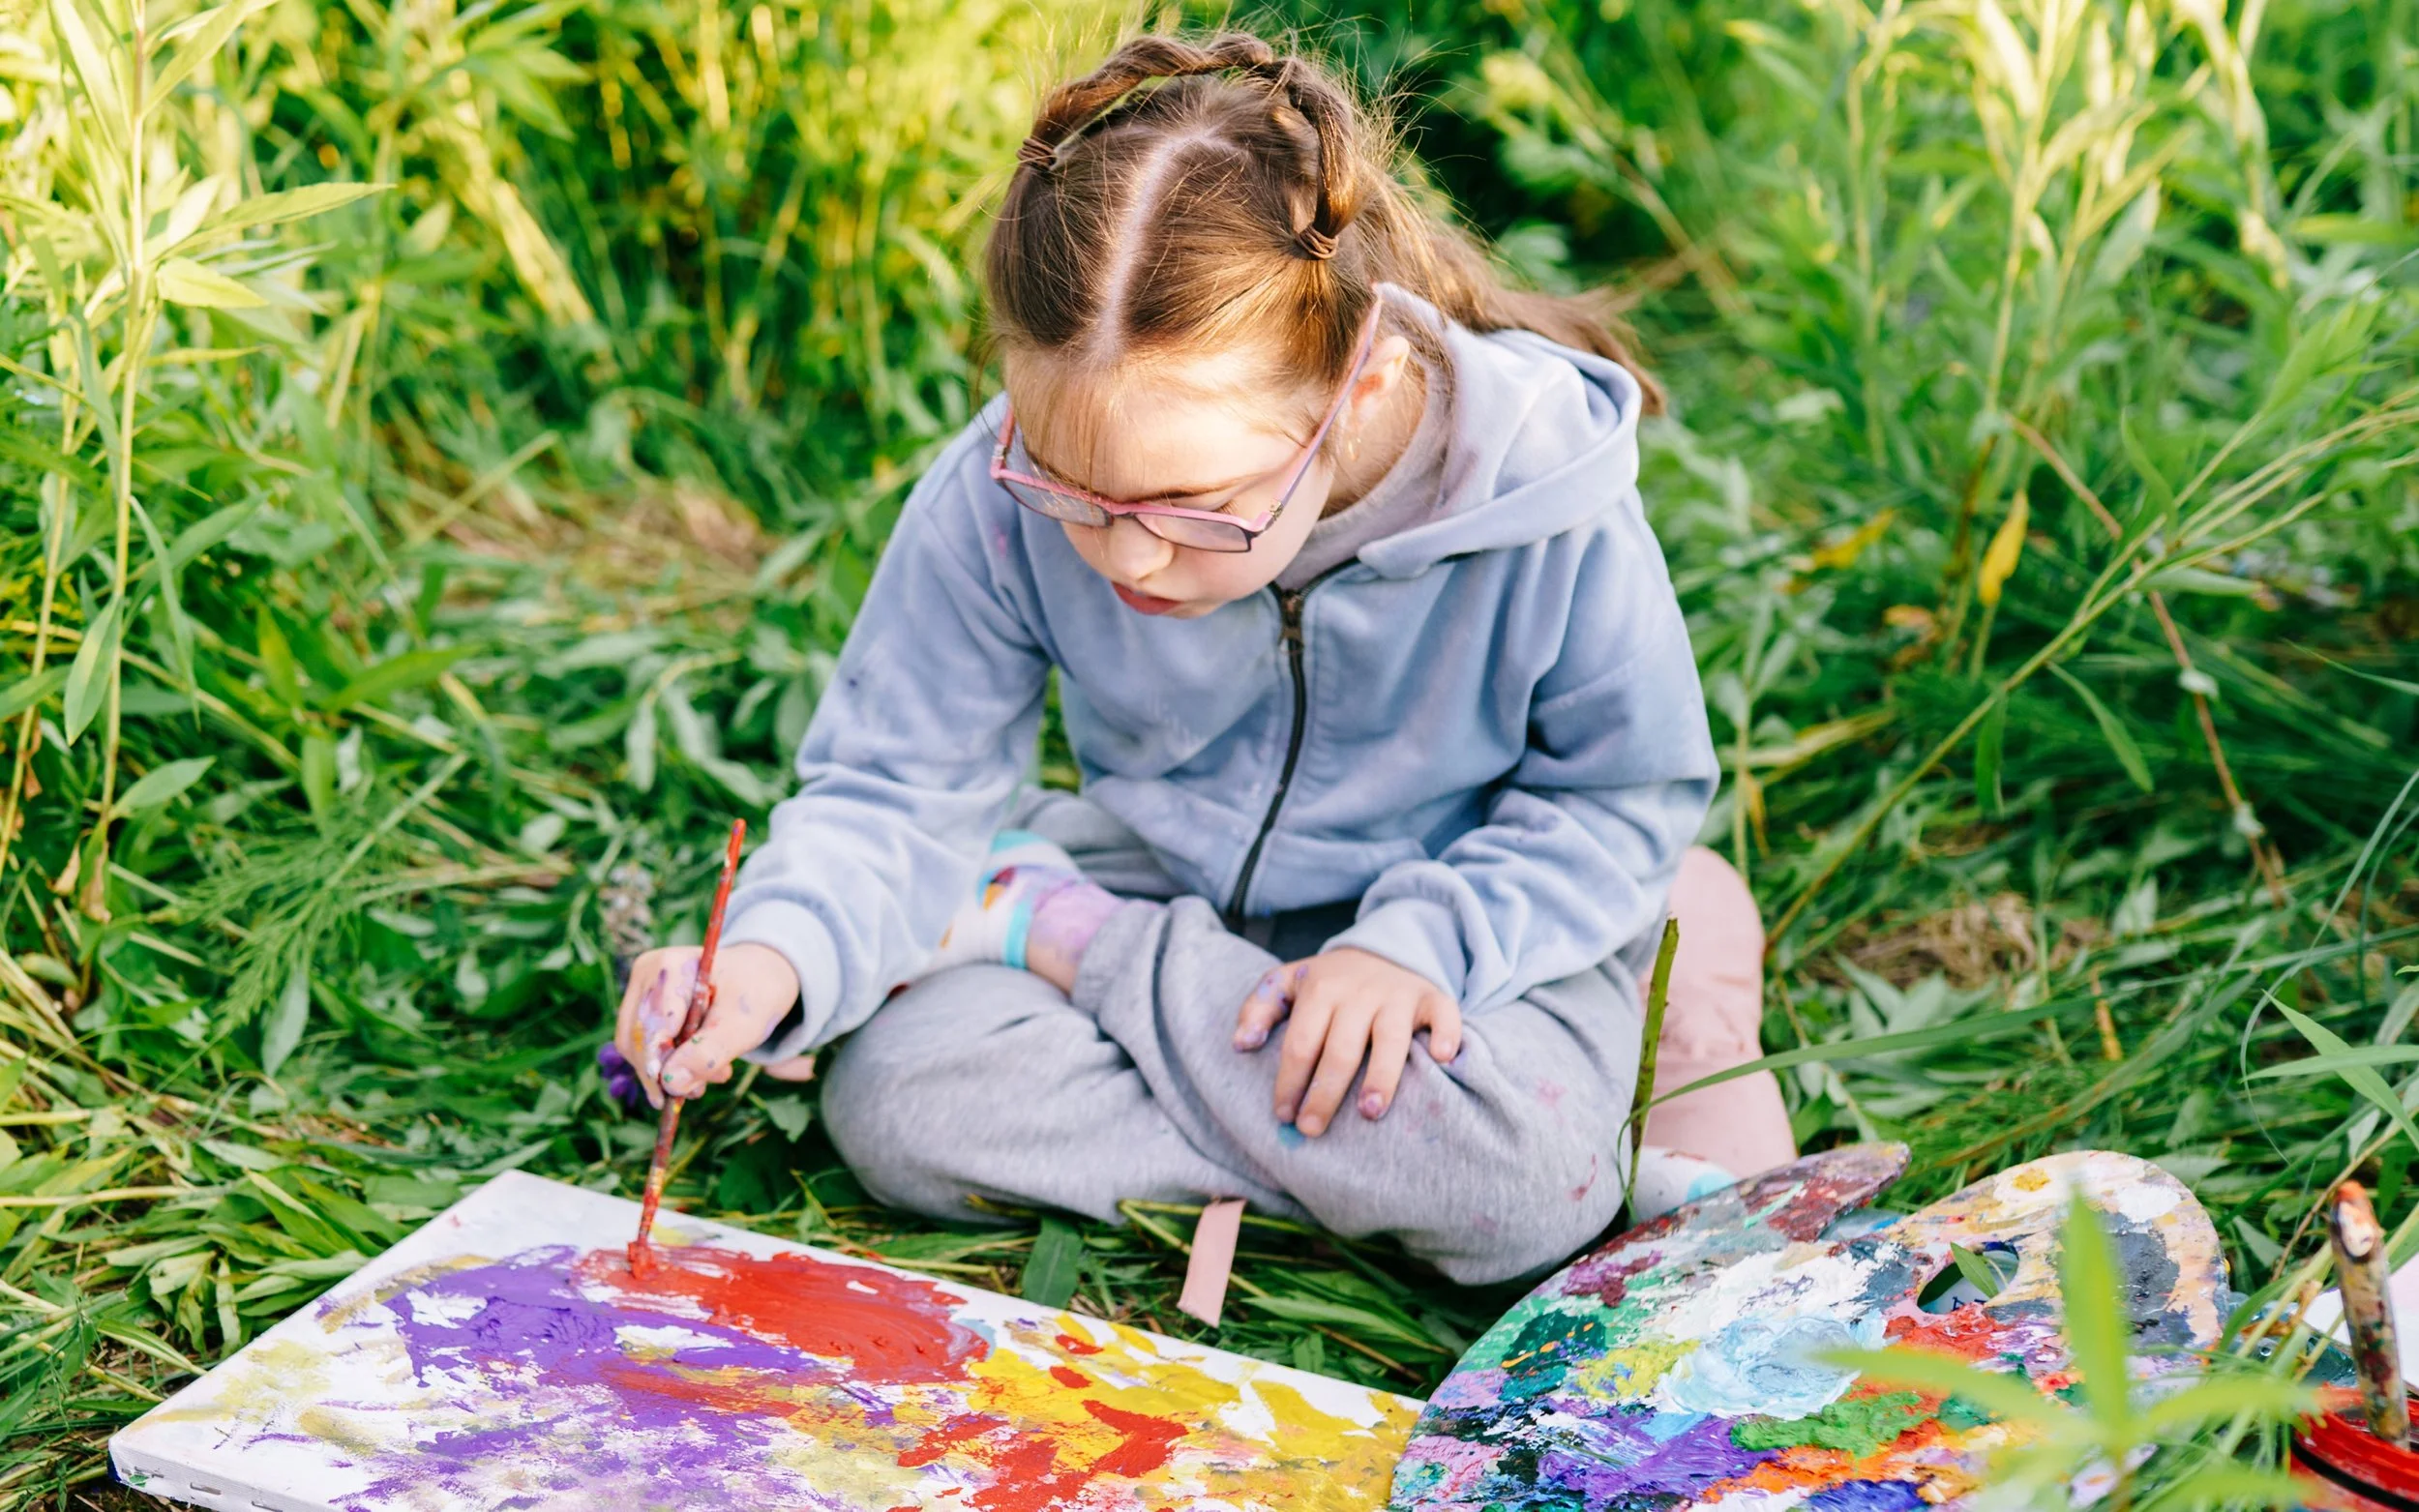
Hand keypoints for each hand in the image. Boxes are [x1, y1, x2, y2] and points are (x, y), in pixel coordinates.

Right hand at [613, 942, 799, 1108]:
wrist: (757, 978)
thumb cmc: (754, 995)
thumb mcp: (744, 1025)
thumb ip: (709, 1052)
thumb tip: (671, 1083)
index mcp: (672, 965)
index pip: (653, 1024)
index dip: (658, 1063)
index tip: (670, 1096)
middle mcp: (648, 974)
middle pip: (637, 1037)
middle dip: (665, 1071)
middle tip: (697, 1092)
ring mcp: (640, 990)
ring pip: (634, 1047)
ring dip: (665, 1072)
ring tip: (705, 1080)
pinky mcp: (640, 1008)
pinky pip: (641, 1047)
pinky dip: (666, 1064)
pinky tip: (696, 1070)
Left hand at [1231, 947, 1462, 1137]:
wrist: (1385, 948)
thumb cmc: (1330, 981)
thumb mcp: (1288, 982)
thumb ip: (1259, 1008)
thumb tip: (1242, 1043)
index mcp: (1321, 989)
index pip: (1301, 1042)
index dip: (1290, 1080)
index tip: (1283, 1116)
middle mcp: (1360, 991)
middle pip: (1341, 1048)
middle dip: (1325, 1092)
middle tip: (1312, 1129)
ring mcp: (1398, 994)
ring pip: (1390, 1038)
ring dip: (1381, 1076)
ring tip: (1370, 1112)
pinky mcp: (1432, 997)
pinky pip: (1443, 1014)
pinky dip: (1446, 1034)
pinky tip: (1442, 1059)